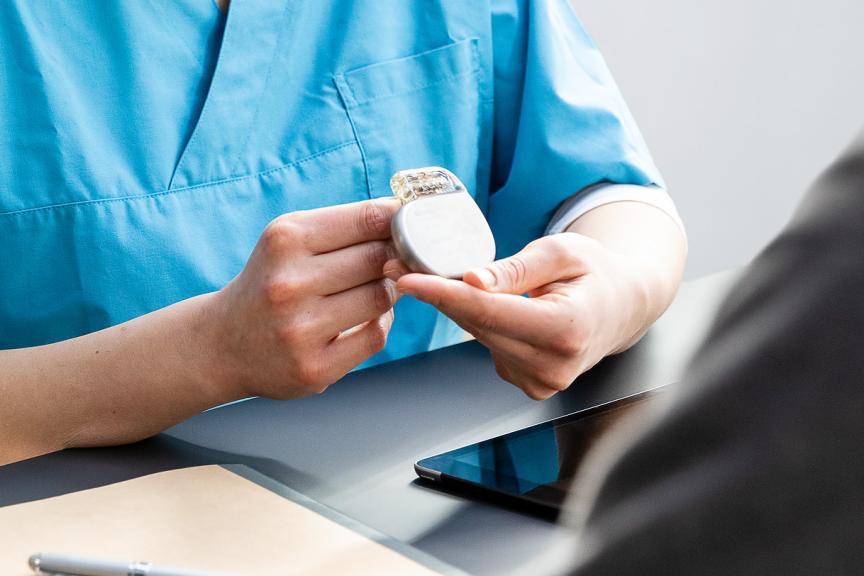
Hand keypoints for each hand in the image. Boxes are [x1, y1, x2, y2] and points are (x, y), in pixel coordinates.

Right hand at [211, 198, 400, 399]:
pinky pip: (376, 335)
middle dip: (395, 256)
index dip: (397, 220)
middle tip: (397, 258)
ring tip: (375, 287)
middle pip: (378, 259)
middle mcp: (289, 283)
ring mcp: (301, 329)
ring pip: (381, 296)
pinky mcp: (314, 367)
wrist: (223, 344)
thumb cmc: (269, 282)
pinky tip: (364, 318)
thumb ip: (344, 227)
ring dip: (389, 290)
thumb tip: (405, 216)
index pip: (366, 220)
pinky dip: (379, 323)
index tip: (407, 223)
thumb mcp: (290, 241)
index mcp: (285, 240)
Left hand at [386, 233, 650, 399]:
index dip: (443, 295)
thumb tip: (471, 281)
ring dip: (458, 309)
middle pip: (478, 327)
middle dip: (439, 295)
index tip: (408, 280)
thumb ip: (515, 269)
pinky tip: (491, 306)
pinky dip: (482, 325)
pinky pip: (491, 348)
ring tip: (444, 280)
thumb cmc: (596, 273)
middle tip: (404, 266)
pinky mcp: (532, 385)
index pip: (489, 312)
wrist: (622, 306)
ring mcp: (542, 381)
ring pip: (480, 338)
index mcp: (566, 329)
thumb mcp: (561, 253)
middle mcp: (554, 365)